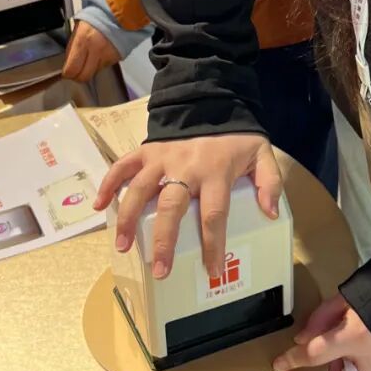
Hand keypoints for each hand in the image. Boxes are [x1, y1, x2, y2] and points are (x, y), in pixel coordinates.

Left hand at [62, 22, 120, 81]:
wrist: (116, 14)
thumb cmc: (95, 18)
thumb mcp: (78, 29)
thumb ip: (72, 47)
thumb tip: (68, 62)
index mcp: (82, 40)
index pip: (72, 69)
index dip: (68, 73)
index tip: (67, 71)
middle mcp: (95, 50)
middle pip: (84, 77)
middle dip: (78, 76)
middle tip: (77, 70)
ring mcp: (107, 55)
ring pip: (94, 73)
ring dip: (90, 69)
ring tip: (90, 57)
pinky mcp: (116, 57)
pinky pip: (104, 67)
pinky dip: (100, 63)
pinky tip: (100, 53)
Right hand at [93, 133, 280, 278]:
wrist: (213, 100)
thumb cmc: (236, 136)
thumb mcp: (262, 154)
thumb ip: (270, 182)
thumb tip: (270, 213)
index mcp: (216, 173)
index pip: (214, 215)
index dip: (212, 244)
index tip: (210, 270)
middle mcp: (186, 168)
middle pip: (171, 208)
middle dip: (164, 241)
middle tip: (160, 269)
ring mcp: (162, 158)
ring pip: (140, 190)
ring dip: (128, 218)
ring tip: (123, 246)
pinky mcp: (147, 150)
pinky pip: (123, 166)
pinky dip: (108, 184)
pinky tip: (99, 206)